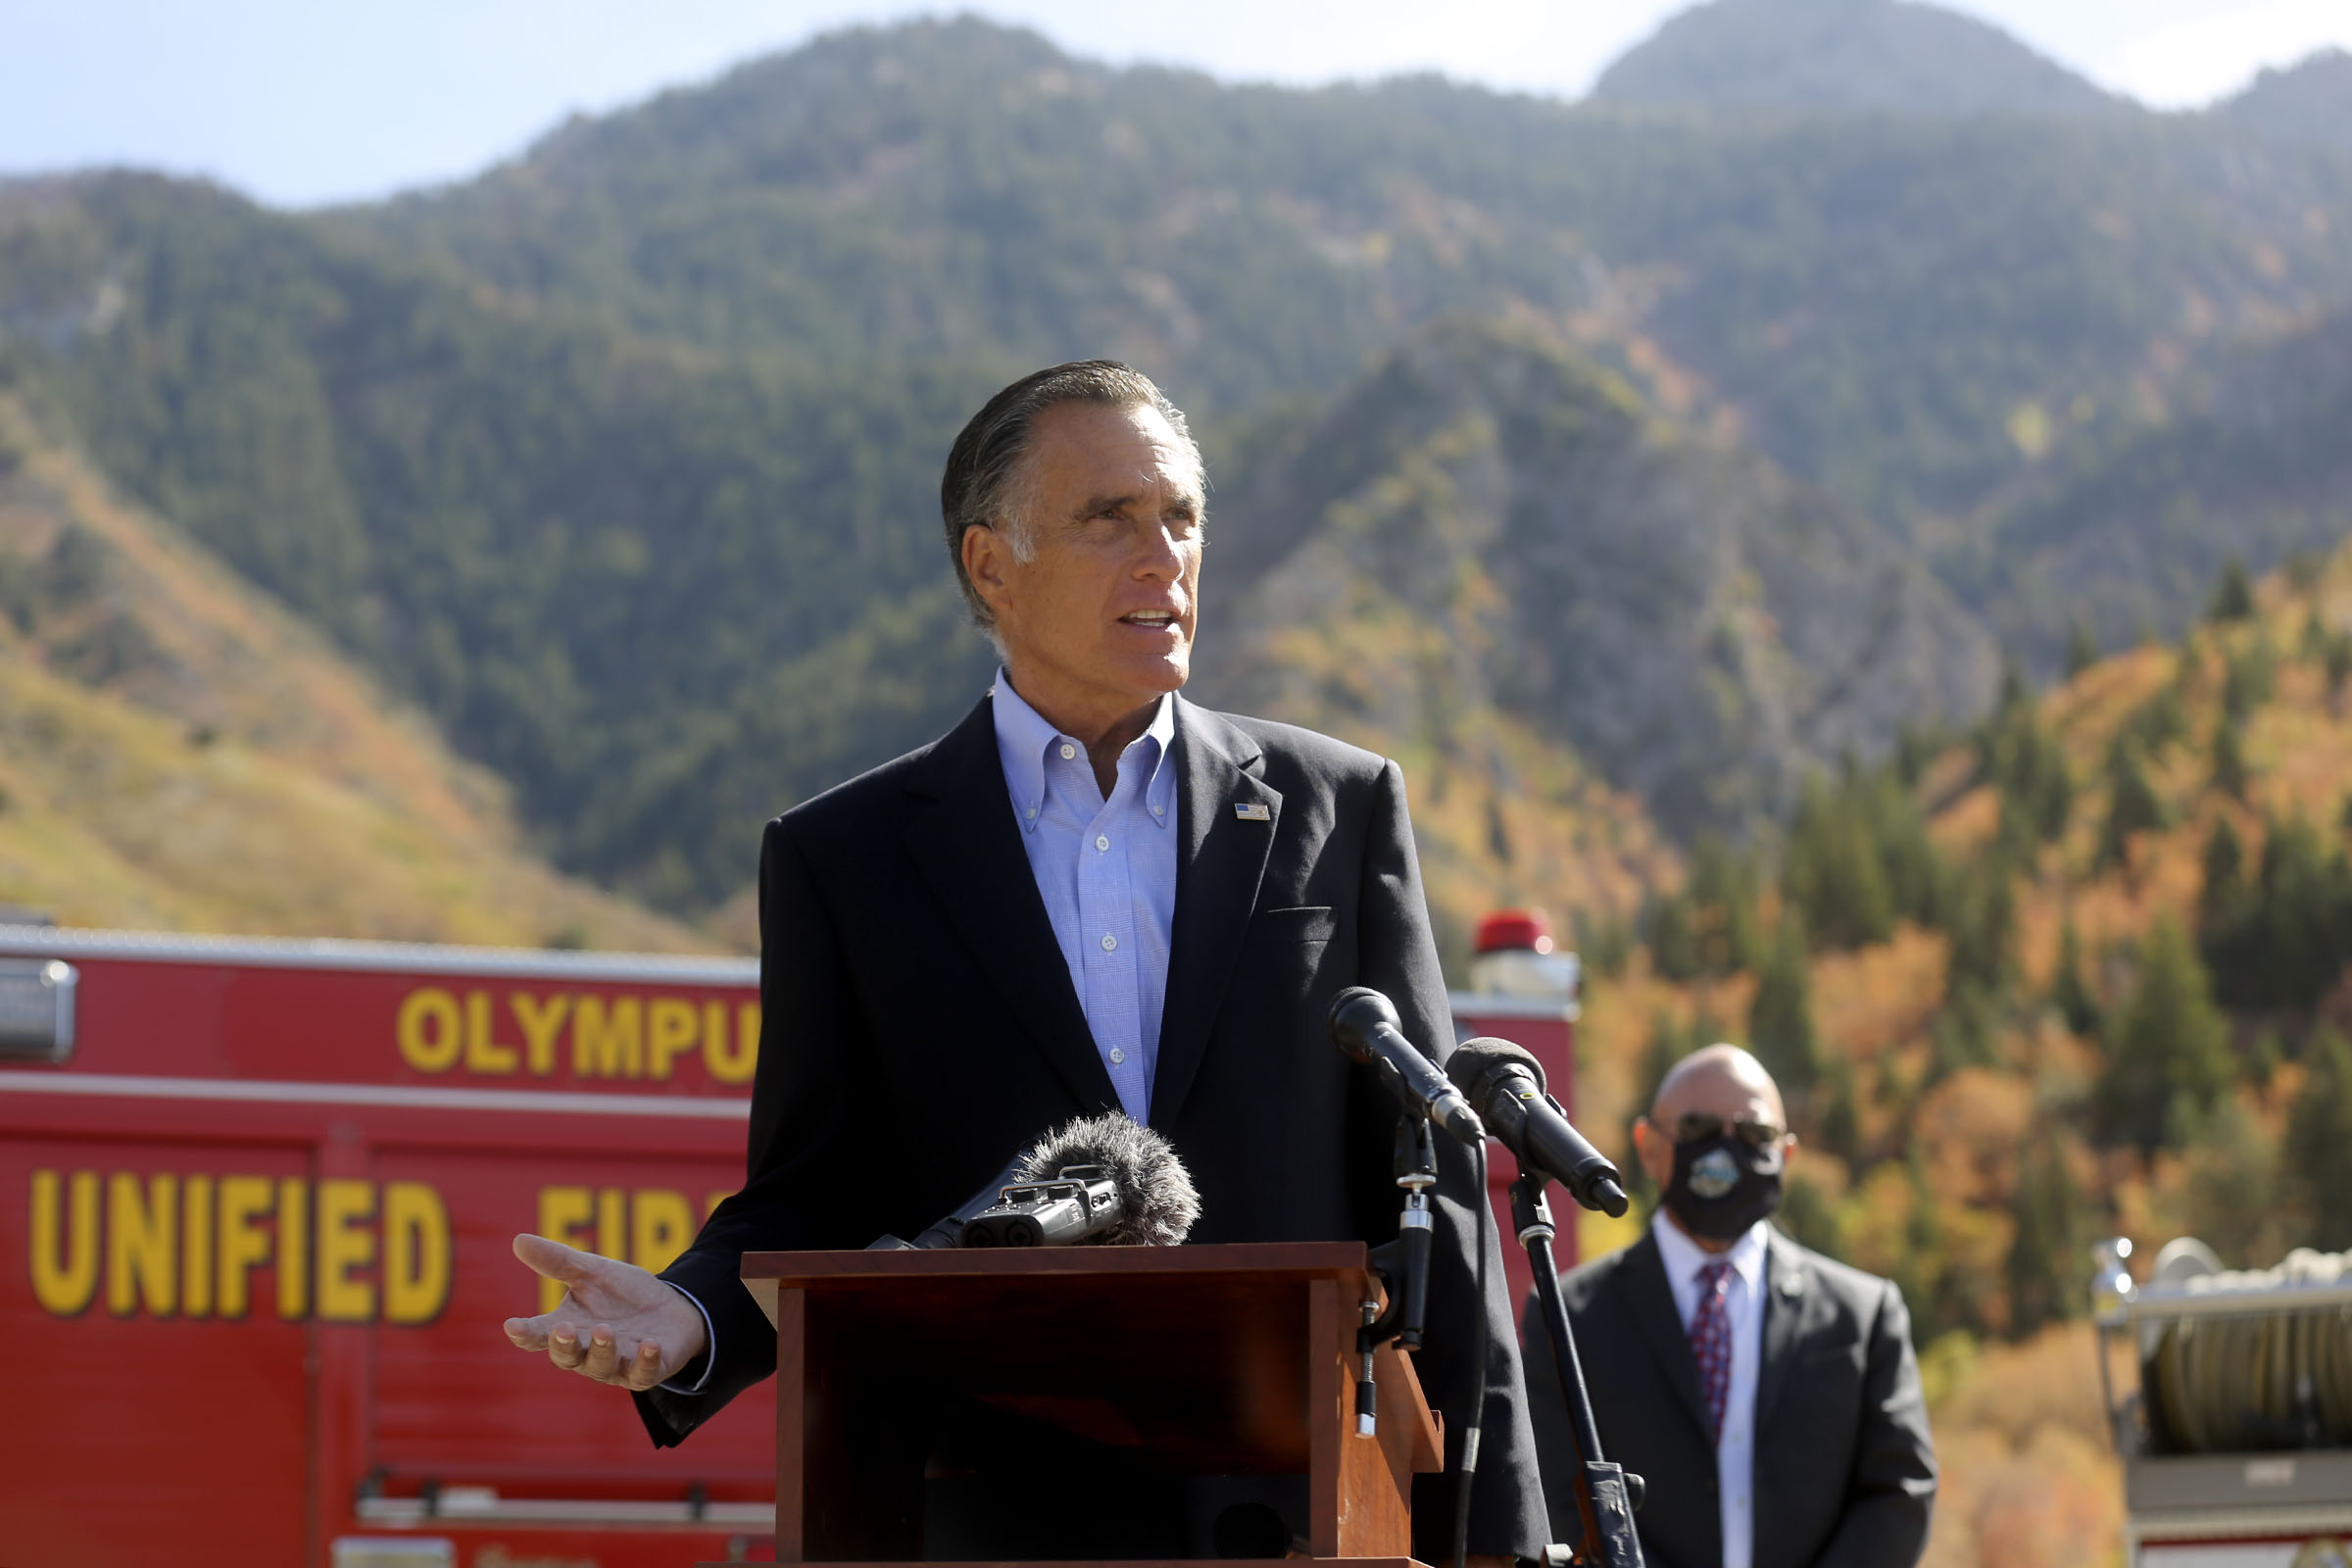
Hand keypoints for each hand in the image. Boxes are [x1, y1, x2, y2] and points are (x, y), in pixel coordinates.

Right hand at [501, 1233, 709, 1391]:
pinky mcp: (647, 1370)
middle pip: (567, 1357)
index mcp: (568, 1328)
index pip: (538, 1335)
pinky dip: (645, 1361)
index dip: (525, 1333)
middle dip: (564, 1345)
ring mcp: (617, 1365)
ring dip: (602, 1349)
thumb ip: (558, 1262)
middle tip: (563, 1329)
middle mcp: (587, 1353)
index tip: (512, 1325)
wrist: (672, 1308)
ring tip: (604, 1330)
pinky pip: (643, 1373)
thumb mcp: (593, 1272)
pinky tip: (649, 1344)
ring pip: (602, 1366)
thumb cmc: (623, 1294)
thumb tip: (518, 1240)